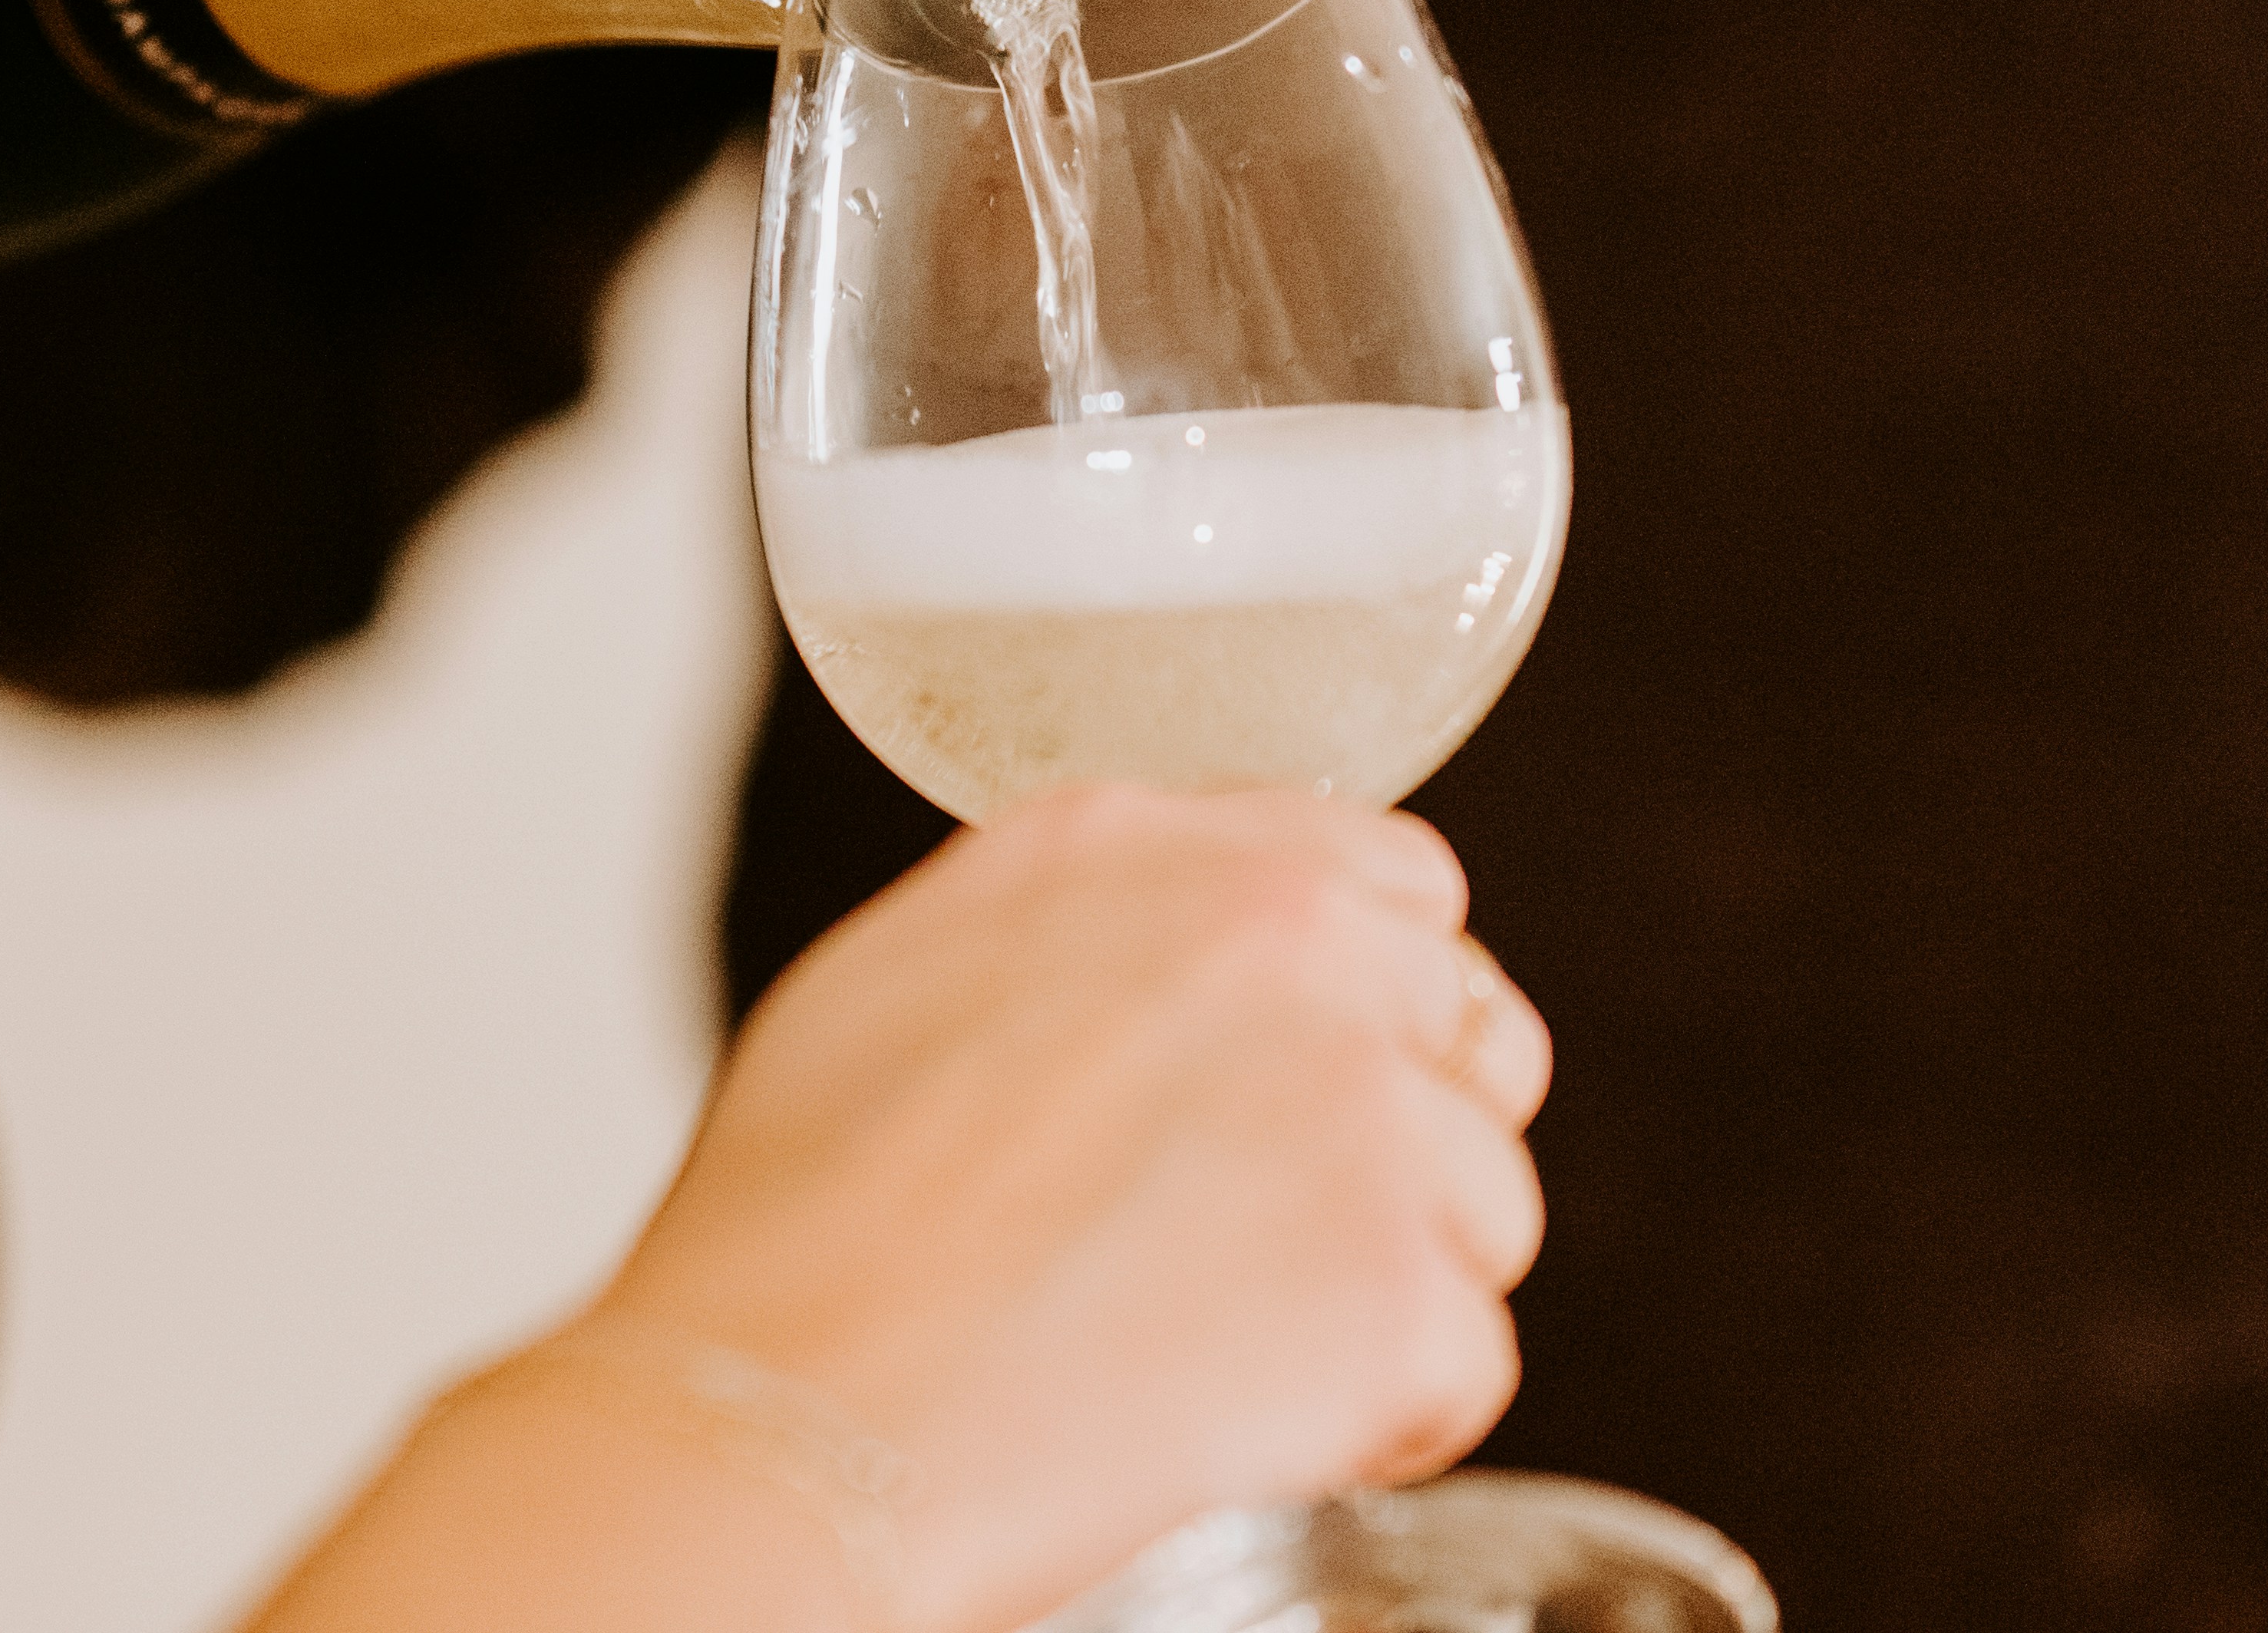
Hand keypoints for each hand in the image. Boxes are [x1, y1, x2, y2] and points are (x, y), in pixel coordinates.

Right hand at [589, 784, 1551, 1632]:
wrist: (781, 1416)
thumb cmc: (797, 1240)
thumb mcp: (908, 978)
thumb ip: (1086, 936)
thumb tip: (1164, 981)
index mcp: (1138, 846)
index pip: (1392, 879)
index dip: (1370, 1004)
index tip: (1314, 1086)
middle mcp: (1272, 936)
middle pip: (1471, 1031)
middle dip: (1403, 1145)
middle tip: (1269, 1242)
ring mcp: (1353, 1103)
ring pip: (1486, 1202)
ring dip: (1389, 1287)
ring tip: (1216, 1346)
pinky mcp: (1396, 1280)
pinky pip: (1469, 1359)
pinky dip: (1383, 1419)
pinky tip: (1236, 1421)